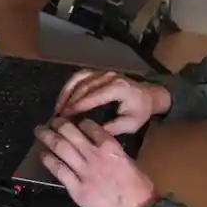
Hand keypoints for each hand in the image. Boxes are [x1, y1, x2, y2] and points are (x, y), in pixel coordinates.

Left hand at [34, 117, 157, 206]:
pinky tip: (42, 155)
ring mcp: (84, 172)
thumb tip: (100, 148)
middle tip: (52, 120)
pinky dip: (49, 161)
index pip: (90, 127)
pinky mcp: (77, 189)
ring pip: (61, 148)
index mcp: (110, 147)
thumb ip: (112, 153)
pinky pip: (59, 171)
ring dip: (48, 137)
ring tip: (40, 131)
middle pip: (71, 133)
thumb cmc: (139, 188)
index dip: (80, 122)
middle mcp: (94, 155)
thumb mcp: (129, 161)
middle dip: (59, 124)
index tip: (74, 121)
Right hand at [54, 69, 170, 134]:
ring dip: (65, 93)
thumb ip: (112, 128)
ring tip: (57, 109)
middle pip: (82, 87)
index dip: (76, 106)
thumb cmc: (140, 111)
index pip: (92, 96)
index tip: (64, 118)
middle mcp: (108, 77)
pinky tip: (62, 98)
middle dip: (68, 102)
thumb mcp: (130, 124)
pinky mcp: (99, 72)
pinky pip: (80, 76)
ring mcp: (103, 72)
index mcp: (117, 88)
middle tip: (57, 117)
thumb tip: (91, 134)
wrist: (150, 95)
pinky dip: (69, 86)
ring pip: (78, 80)